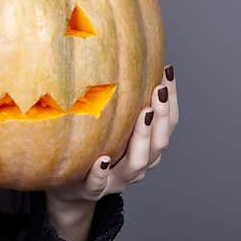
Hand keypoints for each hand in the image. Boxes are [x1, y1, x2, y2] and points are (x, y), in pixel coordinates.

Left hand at [46, 63, 179, 205]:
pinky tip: (102, 158)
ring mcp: (115, 179)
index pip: (167, 123)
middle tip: (158, 90)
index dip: (171, 99)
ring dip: (141, 138)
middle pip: (158, 144)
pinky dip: (101, 172)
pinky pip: (98, 184)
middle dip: (161, 116)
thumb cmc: (92, 148)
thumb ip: (121, 99)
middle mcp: (137, 165)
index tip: (167, 71)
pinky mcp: (90, 189)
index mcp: (146, 149)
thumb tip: (125, 52)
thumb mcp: (110, 124)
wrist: (68, 187)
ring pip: (136, 164)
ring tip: (142, 114)